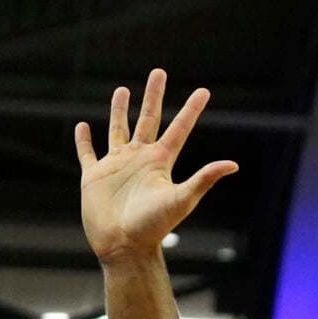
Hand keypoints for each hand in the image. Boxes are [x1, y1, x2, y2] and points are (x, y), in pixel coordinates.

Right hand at [75, 68, 238, 266]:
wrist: (124, 246)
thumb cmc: (154, 226)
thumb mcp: (182, 199)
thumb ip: (204, 179)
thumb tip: (233, 165)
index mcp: (161, 162)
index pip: (179, 128)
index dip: (191, 109)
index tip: (204, 91)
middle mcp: (140, 159)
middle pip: (148, 119)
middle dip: (153, 96)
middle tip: (159, 72)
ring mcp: (116, 165)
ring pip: (118, 129)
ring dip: (120, 110)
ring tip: (122, 90)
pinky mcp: (94, 176)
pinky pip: (88, 153)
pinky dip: (84, 140)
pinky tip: (84, 127)